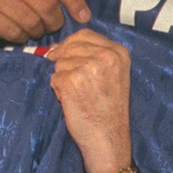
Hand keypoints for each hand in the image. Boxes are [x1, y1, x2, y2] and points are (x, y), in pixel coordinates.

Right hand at [0, 0, 89, 42]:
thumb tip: (79, 12)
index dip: (74, 1)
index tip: (84, 17)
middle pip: (47, 5)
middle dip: (53, 22)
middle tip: (49, 27)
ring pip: (32, 22)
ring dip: (35, 32)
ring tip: (29, 29)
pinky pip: (14, 32)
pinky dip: (19, 37)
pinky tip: (14, 33)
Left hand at [46, 30, 131, 172]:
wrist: (108, 138)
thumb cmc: (109, 110)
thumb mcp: (113, 74)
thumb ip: (92, 55)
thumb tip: (55, 48)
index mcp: (119, 52)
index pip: (85, 34)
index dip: (71, 46)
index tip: (68, 59)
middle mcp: (106, 56)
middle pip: (69, 47)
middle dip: (65, 63)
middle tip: (77, 85)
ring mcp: (88, 68)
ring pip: (59, 63)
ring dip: (62, 79)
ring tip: (78, 95)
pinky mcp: (72, 81)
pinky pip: (54, 78)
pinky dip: (58, 91)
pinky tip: (72, 102)